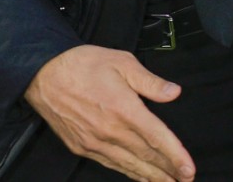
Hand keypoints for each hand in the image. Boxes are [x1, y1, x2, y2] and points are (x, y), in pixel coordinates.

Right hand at [25, 46, 194, 181]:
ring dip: (150, 177)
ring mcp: (94, 142)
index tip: (189, 169)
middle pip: (146, 156)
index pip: (157, 138)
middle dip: (168, 171)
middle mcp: (110, 131)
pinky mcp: (82, 147)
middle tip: (186, 180)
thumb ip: (150, 82)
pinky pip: (110, 164)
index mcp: (124, 109)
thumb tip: (174, 93)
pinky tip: (139, 176)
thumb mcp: (122, 62)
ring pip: (129, 165)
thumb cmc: (83, 65)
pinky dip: (128, 172)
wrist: (43, 74)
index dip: (175, 156)